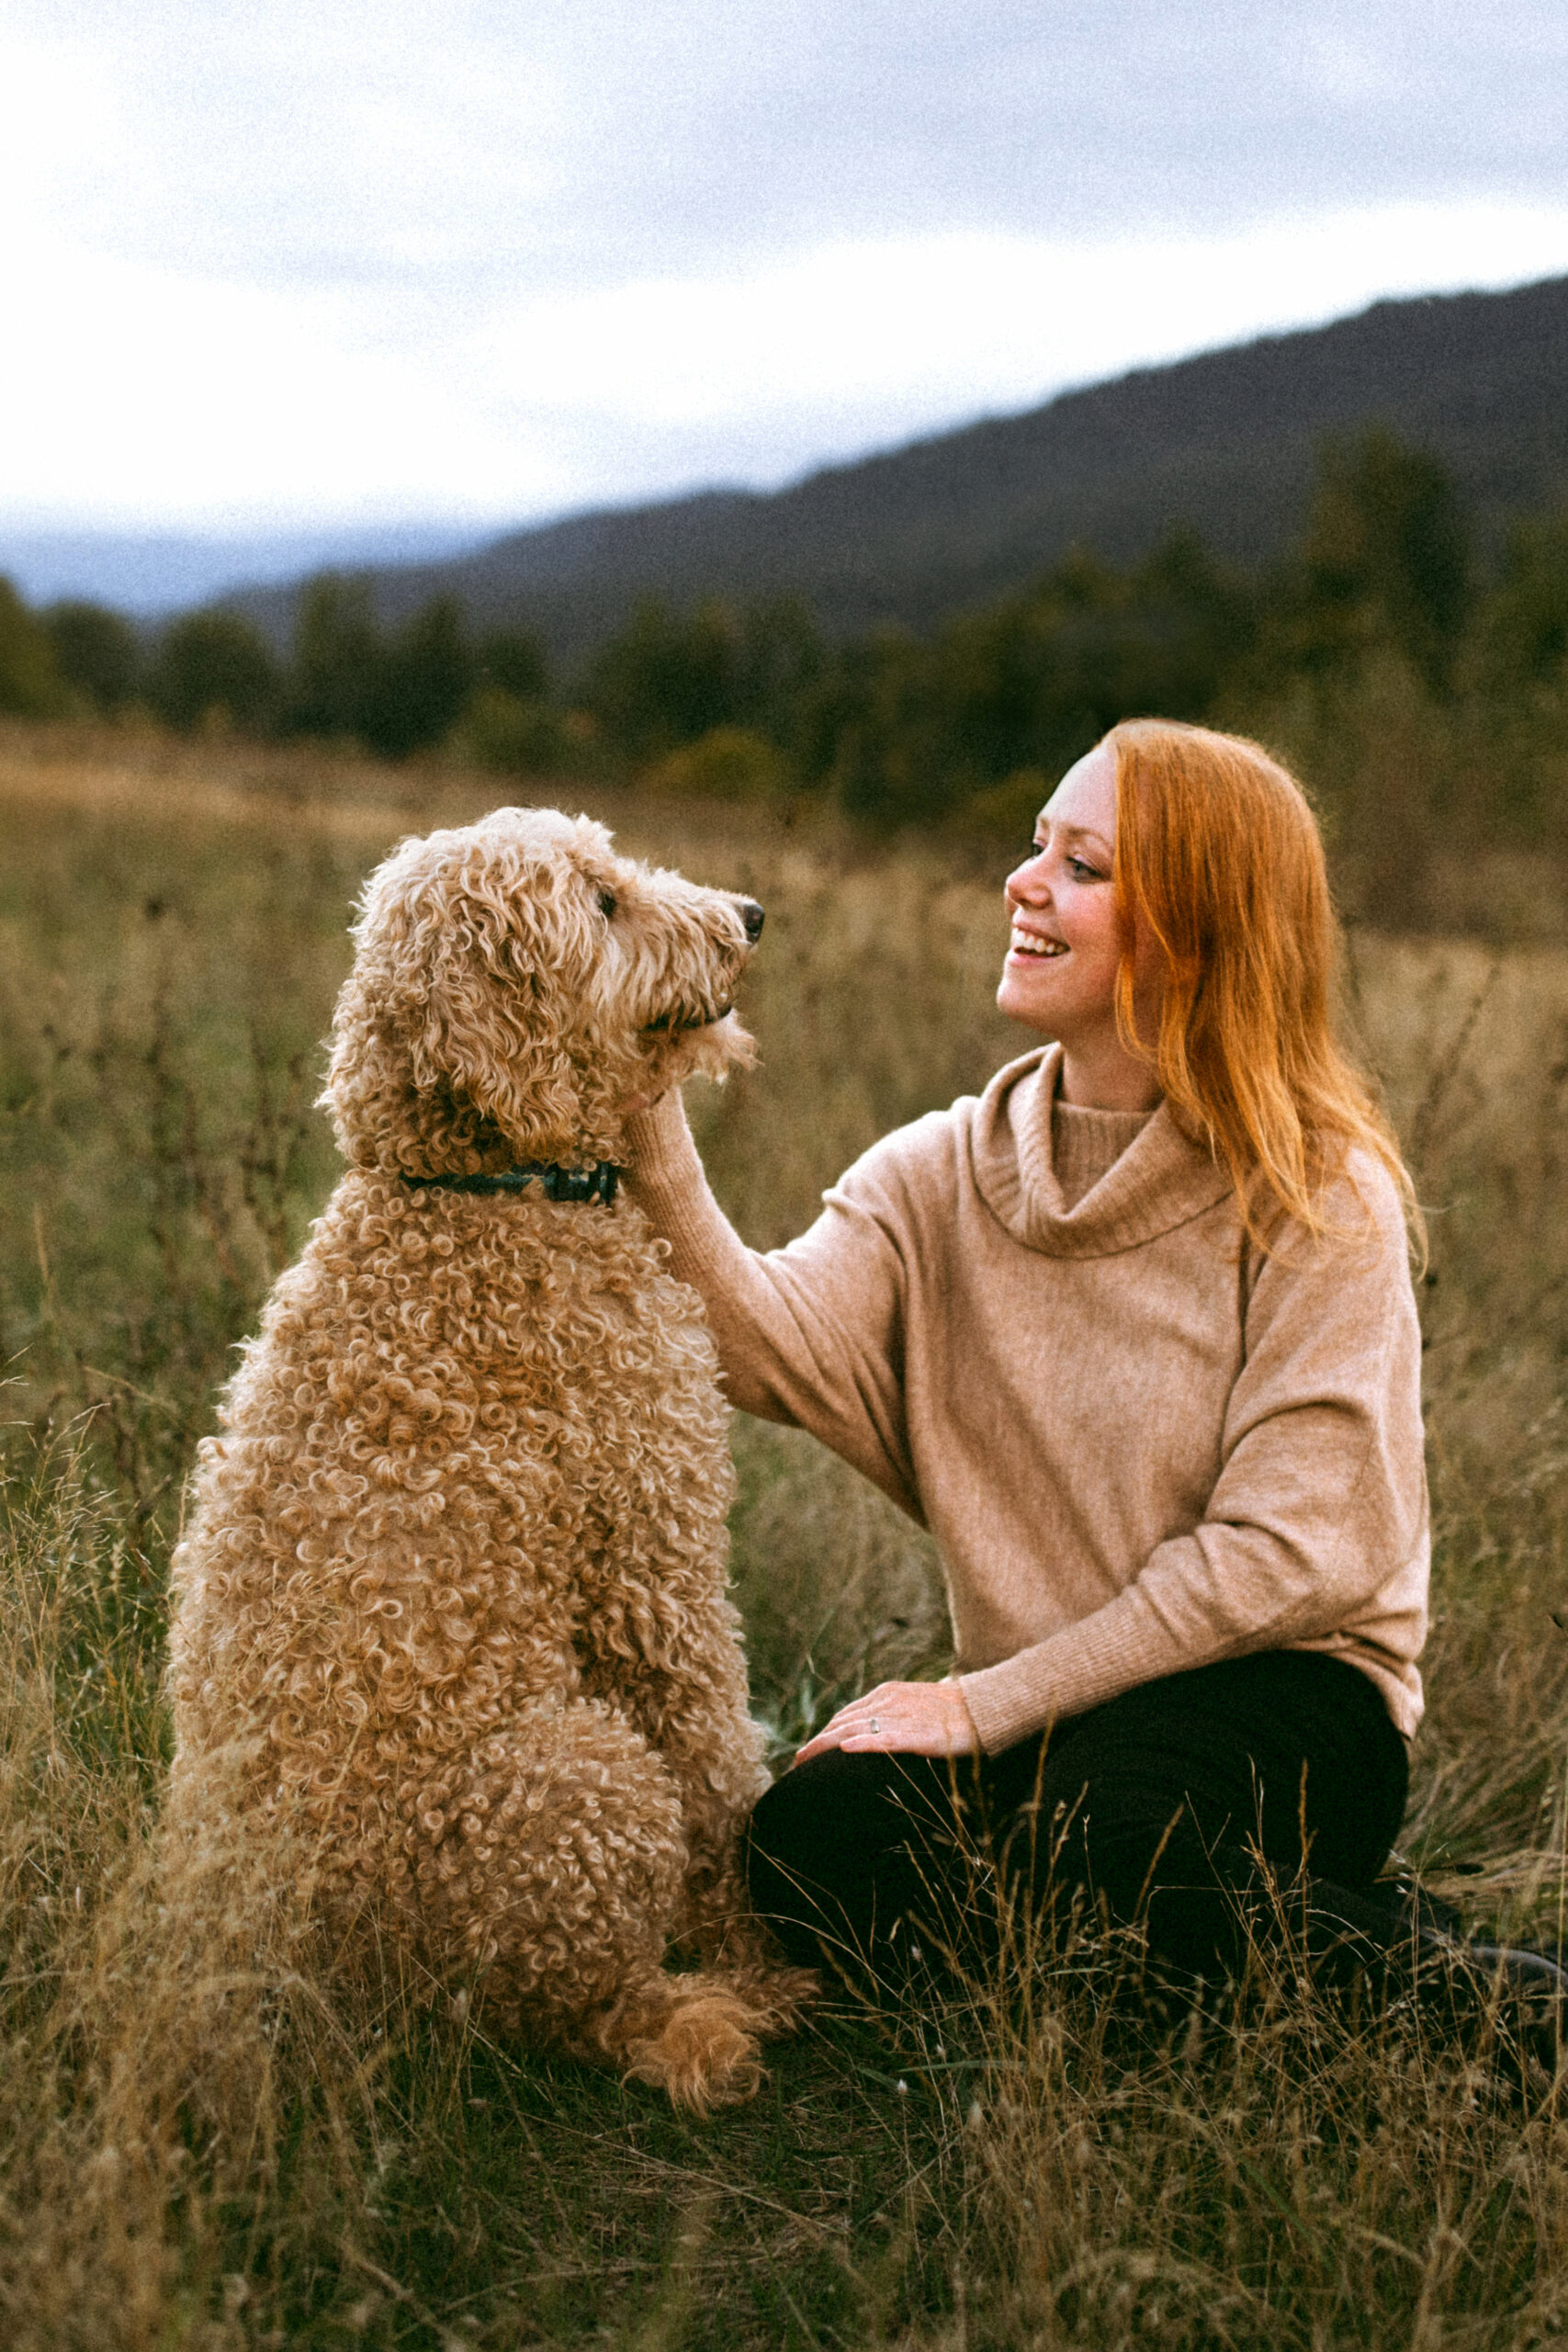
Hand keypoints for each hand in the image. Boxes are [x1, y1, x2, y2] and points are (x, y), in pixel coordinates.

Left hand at [793, 1678, 980, 1764]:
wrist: (984, 1708)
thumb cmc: (951, 1713)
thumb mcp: (914, 1708)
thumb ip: (890, 1718)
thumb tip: (868, 1737)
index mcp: (886, 1694)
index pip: (845, 1716)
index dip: (823, 1734)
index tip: (805, 1753)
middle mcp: (888, 1700)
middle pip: (842, 1722)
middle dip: (817, 1743)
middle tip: (796, 1764)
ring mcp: (901, 1715)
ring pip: (855, 1728)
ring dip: (826, 1745)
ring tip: (805, 1761)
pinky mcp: (917, 1733)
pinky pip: (884, 1737)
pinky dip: (863, 1742)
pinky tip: (845, 1749)